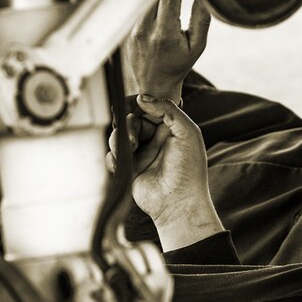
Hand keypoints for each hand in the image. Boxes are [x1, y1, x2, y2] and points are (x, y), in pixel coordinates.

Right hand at [107, 94, 223, 250]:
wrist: (179, 203)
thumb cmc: (189, 168)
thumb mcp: (187, 132)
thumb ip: (168, 109)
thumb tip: (142, 98)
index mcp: (170, 128)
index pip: (148, 108)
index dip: (137, 106)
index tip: (130, 106)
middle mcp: (155, 139)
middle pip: (130, 121)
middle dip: (127, 126)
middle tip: (133, 140)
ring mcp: (141, 154)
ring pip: (119, 137)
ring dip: (118, 140)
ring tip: (128, 150)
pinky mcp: (130, 169)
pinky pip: (113, 157)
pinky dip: (112, 157)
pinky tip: (119, 163)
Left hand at [122, 0, 210, 104]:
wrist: (155, 84)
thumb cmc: (179, 65)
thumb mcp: (197, 46)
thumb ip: (201, 19)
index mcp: (165, 34)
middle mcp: (145, 30)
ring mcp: (134, 30)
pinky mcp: (128, 31)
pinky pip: (139, 9)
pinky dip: (151, 4)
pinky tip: (160, 6)